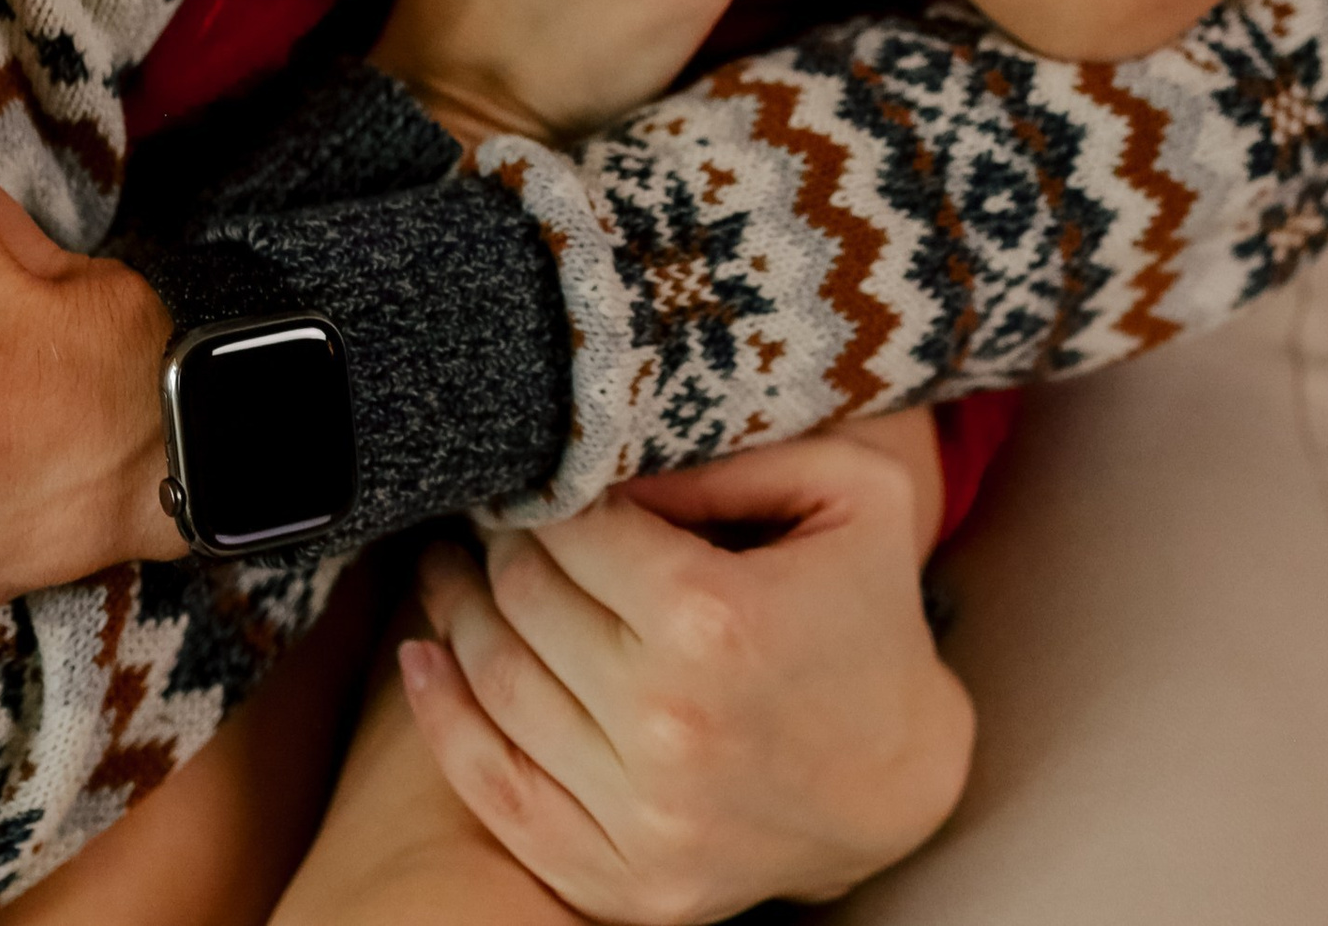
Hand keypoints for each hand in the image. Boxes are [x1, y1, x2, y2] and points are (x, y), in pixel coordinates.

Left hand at [401, 419, 973, 923]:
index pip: (575, 528)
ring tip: (446, 565)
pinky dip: (443, 720)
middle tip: (483, 508)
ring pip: (495, 685)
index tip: (529, 467)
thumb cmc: (872, 611)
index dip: (543, 489)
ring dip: (453, 612)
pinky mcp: (626, 879)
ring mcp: (643, 815)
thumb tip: (618, 449)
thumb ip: (738, 453)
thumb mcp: (856, 491)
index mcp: (717, 619)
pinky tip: (424, 660)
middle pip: (524, 600)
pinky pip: (495, 794)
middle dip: (495, 542)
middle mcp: (667, 723)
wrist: (902, 780)